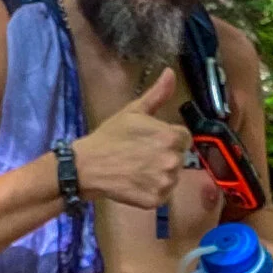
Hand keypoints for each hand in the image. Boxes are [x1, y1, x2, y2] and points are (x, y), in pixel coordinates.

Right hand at [72, 68, 189, 209]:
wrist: (88, 166)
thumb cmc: (110, 137)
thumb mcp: (133, 111)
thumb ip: (157, 94)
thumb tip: (170, 72)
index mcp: (170, 137)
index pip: (185, 138)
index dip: (169, 137)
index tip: (152, 140)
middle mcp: (172, 161)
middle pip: (180, 157)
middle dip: (165, 155)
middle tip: (142, 154)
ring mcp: (165, 182)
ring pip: (173, 176)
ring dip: (161, 173)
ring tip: (138, 168)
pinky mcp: (157, 199)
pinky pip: (164, 194)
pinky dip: (153, 190)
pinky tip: (137, 182)